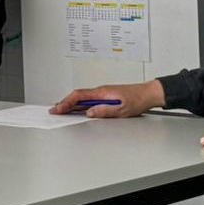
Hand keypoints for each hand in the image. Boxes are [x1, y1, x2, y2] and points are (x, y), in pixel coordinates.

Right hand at [49, 81, 164, 117]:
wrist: (149, 94)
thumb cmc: (138, 99)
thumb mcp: (121, 109)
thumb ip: (104, 111)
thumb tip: (89, 113)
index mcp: (102, 92)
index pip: (79, 96)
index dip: (66, 102)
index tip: (57, 109)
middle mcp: (101, 91)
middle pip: (77, 96)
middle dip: (64, 103)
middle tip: (54, 111)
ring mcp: (103, 93)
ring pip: (82, 98)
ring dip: (71, 104)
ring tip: (62, 111)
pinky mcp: (106, 97)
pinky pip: (89, 100)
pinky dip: (80, 105)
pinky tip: (78, 110)